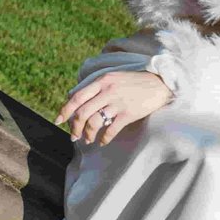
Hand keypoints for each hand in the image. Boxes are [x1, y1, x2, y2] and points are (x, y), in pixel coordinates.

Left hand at [56, 70, 171, 145]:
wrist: (160, 84)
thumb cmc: (134, 82)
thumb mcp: (113, 78)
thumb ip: (94, 86)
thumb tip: (72, 96)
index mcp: (102, 81)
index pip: (77, 97)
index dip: (65, 110)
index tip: (58, 121)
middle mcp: (108, 91)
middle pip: (83, 112)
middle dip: (74, 127)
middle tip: (73, 136)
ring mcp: (118, 102)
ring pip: (94, 122)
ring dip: (88, 134)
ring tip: (88, 139)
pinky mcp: (128, 113)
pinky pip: (111, 129)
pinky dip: (104, 138)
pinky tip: (103, 141)